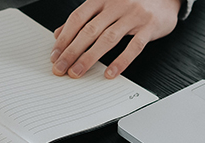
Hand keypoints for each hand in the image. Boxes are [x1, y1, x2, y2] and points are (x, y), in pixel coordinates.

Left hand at [50, 0, 181, 78]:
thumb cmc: (133, 3)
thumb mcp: (106, 6)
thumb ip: (84, 19)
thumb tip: (59, 34)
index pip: (77, 18)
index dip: (64, 38)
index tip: (55, 55)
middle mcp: (116, 4)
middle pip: (89, 30)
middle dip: (72, 51)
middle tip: (61, 68)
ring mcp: (133, 15)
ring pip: (108, 39)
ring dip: (89, 58)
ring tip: (77, 72)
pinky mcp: (149, 27)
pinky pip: (133, 47)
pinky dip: (121, 61)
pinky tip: (110, 73)